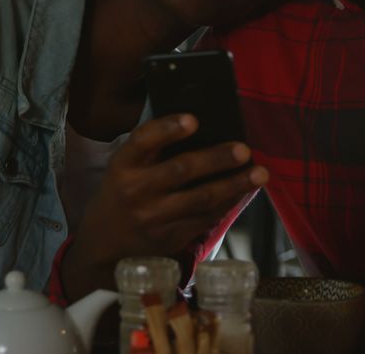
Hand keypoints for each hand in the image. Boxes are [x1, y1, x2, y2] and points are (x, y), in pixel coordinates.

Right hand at [62, 114, 268, 298]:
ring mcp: (154, 217)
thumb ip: (153, 150)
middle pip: (181, 170)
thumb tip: (204, 125)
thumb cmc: (123, 192)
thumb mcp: (125, 167)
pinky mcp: (170, 237)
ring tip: (259, 174)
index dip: (167, 129)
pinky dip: (228, 203)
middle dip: (216, 159)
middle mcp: (136, 190)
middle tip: (244, 150)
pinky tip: (244, 191)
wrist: (105, 244)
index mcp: (123, 165)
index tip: (193, 120)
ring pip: (201, 198)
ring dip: (234, 184)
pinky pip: (205, 218)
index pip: (142, 141)